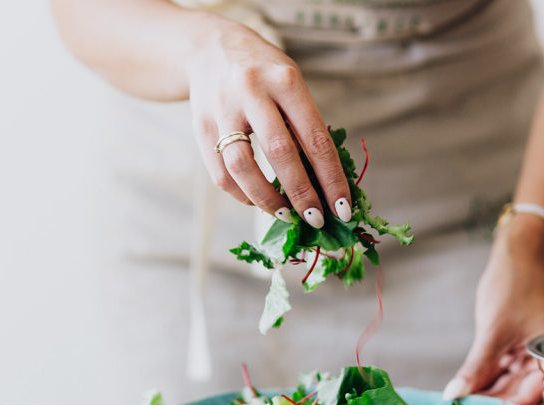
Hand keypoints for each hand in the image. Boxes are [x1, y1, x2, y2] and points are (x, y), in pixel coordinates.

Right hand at [187, 21, 350, 227]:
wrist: (210, 47)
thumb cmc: (264, 72)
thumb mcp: (291, 84)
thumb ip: (305, 125)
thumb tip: (325, 183)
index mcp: (286, 80)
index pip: (315, 138)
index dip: (331, 178)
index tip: (342, 208)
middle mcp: (252, 91)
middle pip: (280, 152)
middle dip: (302, 193)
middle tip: (315, 218)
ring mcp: (222, 108)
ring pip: (242, 166)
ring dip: (266, 198)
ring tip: (285, 214)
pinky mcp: (200, 125)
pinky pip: (220, 171)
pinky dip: (240, 193)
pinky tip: (256, 201)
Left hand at [444, 217, 543, 404]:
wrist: (517, 255)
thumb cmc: (513, 286)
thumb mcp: (492, 331)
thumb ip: (476, 367)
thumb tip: (456, 395)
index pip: (530, 395)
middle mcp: (543, 361)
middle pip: (518, 394)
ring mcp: (527, 356)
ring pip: (506, 385)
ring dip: (484, 395)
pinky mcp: (513, 350)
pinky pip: (499, 373)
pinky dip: (483, 381)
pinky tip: (464, 392)